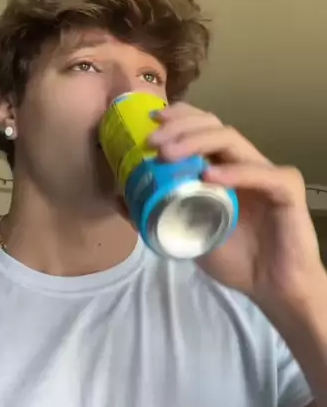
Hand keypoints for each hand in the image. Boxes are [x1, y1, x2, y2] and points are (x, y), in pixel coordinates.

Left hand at [148, 103, 323, 309]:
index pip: (201, 126)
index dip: (177, 117)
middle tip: (152, 142)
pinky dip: (235, 172)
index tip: (150, 121)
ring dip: (197, 141)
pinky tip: (211, 177)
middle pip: (212, 126)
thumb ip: (159, 213)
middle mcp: (243, 161)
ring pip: (232, 139)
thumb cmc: (234, 258)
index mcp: (222, 165)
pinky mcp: (286, 189)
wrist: (271, 288)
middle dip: (179, 127)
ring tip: (169, 153)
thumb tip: (120, 197)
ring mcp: (266, 172)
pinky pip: (263, 173)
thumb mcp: (187, 233)